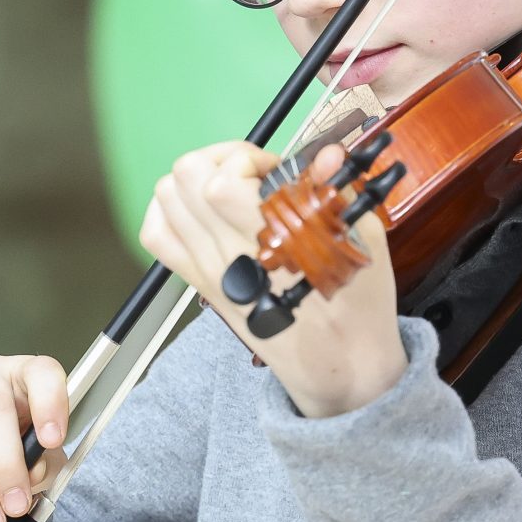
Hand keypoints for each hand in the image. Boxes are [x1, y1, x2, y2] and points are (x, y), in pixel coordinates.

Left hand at [138, 139, 407, 417]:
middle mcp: (229, 256)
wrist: (340, 367)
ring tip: (230, 188)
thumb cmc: (357, 306)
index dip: (248, 160)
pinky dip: (169, 212)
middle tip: (251, 173)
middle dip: (219, 160)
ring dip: (195, 181)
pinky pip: (157, 237)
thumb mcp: (363, 241)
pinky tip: (200, 210)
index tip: (276, 172)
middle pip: (183, 182)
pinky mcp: (200, 285)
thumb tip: (327, 153)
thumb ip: (337, 191)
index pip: (220, 183)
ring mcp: (208, 271)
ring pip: (166, 201)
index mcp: (271, 244)